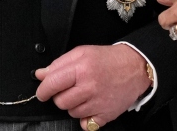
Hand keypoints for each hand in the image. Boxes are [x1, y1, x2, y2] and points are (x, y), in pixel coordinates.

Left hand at [35, 44, 150, 128]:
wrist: (136, 67)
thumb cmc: (109, 59)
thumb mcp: (83, 52)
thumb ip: (59, 63)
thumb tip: (41, 74)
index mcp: (81, 69)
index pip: (52, 84)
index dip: (43, 90)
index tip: (42, 92)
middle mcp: (89, 87)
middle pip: (60, 102)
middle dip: (60, 96)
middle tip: (70, 89)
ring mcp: (98, 103)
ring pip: (72, 113)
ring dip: (74, 106)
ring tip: (84, 95)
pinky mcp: (106, 115)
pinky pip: (86, 124)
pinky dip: (85, 118)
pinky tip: (91, 106)